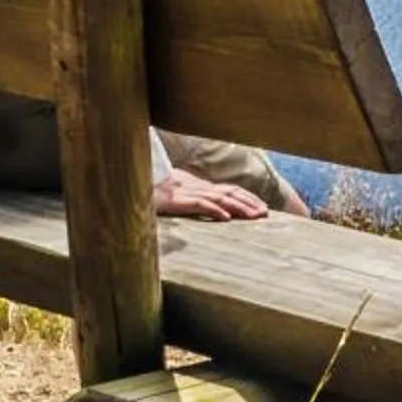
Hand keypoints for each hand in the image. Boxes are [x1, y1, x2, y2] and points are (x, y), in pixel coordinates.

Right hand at [154, 172, 268, 221]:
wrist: (134, 183)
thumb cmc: (155, 190)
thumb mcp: (179, 193)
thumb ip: (194, 198)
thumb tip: (212, 209)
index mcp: (200, 186)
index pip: (230, 190)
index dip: (247, 197)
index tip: (262, 207)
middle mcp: (199, 187)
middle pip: (230, 193)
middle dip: (250, 202)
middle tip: (266, 214)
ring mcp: (190, 192)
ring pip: (221, 199)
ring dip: (240, 207)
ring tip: (254, 216)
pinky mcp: (179, 200)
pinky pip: (200, 204)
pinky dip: (215, 210)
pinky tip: (226, 218)